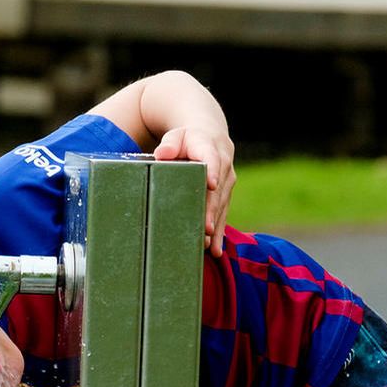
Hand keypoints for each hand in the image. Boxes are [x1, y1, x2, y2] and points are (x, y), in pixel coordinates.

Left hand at [152, 126, 235, 256]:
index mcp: (210, 148)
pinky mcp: (225, 194)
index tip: (210, 184)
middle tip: (206, 229)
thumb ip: (169, 144)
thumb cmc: (186, 139)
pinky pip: (223, 214)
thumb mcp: (176, 136)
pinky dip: (219, 232)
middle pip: (217, 191)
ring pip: (222, 206)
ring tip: (209, 246)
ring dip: (216, 226)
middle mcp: (223, 167)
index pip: (212, 160)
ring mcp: (226, 182)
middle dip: (212, 210)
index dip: (211, 172)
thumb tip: (161, 154)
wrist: (208, 136)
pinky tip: (215, 250)